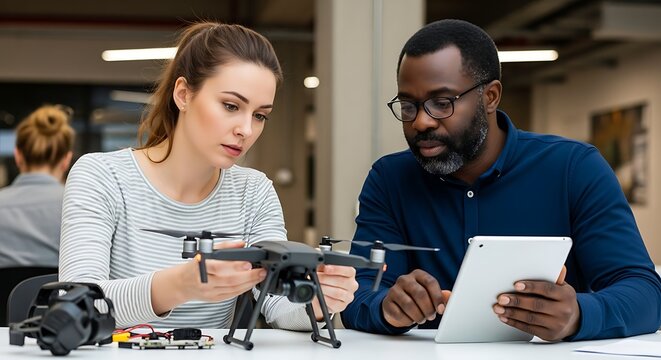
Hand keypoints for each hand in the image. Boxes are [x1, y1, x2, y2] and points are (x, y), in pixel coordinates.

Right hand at [151, 240, 265, 313]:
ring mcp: (209, 292)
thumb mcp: (205, 252)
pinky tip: (250, 284)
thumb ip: (224, 247)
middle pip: (229, 280)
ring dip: (249, 283)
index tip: (248, 263)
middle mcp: (204, 281)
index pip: (218, 267)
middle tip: (261, 271)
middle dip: (249, 276)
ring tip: (259, 276)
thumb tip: (240, 244)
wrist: (181, 283)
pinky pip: (231, 295)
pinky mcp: (214, 299)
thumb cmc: (194, 266)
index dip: (234, 266)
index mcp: (200, 267)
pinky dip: (242, 289)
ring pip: (232, 289)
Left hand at [311, 264, 358, 320]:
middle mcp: (352, 285)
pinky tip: (319, 295)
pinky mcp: (342, 306)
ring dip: (324, 289)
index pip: (349, 270)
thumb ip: (324, 267)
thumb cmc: (325, 281)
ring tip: (316, 286)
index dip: (337, 269)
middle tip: (316, 278)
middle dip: (326, 279)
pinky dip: (324, 299)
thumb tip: (318, 265)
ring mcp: (348, 297)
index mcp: (350, 274)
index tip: (326, 268)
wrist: (322, 296)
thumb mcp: (324, 271)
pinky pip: (333, 303)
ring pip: (337, 293)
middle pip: (341, 281)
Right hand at [382, 269, 450, 327]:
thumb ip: (442, 296)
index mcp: (418, 274)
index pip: (430, 282)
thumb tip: (451, 297)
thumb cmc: (416, 298)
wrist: (397, 305)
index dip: (437, 297)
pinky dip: (407, 320)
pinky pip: (399, 314)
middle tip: (431, 317)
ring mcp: (394, 290)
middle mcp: (404, 279)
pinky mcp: (387, 302)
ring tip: (421, 319)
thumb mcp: (430, 294)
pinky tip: (410, 320)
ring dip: (418, 316)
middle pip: (420, 294)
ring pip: (409, 305)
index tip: (441, 309)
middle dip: (428, 309)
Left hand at [493, 266, 579, 340]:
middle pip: (537, 305)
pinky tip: (505, 317)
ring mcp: (556, 324)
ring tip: (499, 308)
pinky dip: (514, 323)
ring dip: (512, 313)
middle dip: (517, 301)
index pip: (547, 289)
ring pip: (530, 318)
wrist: (573, 322)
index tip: (516, 285)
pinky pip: (529, 328)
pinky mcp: (548, 335)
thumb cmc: (562, 300)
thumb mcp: (562, 287)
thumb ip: (555, 277)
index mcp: (566, 295)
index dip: (531, 287)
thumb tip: (558, 267)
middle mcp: (563, 311)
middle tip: (502, 298)